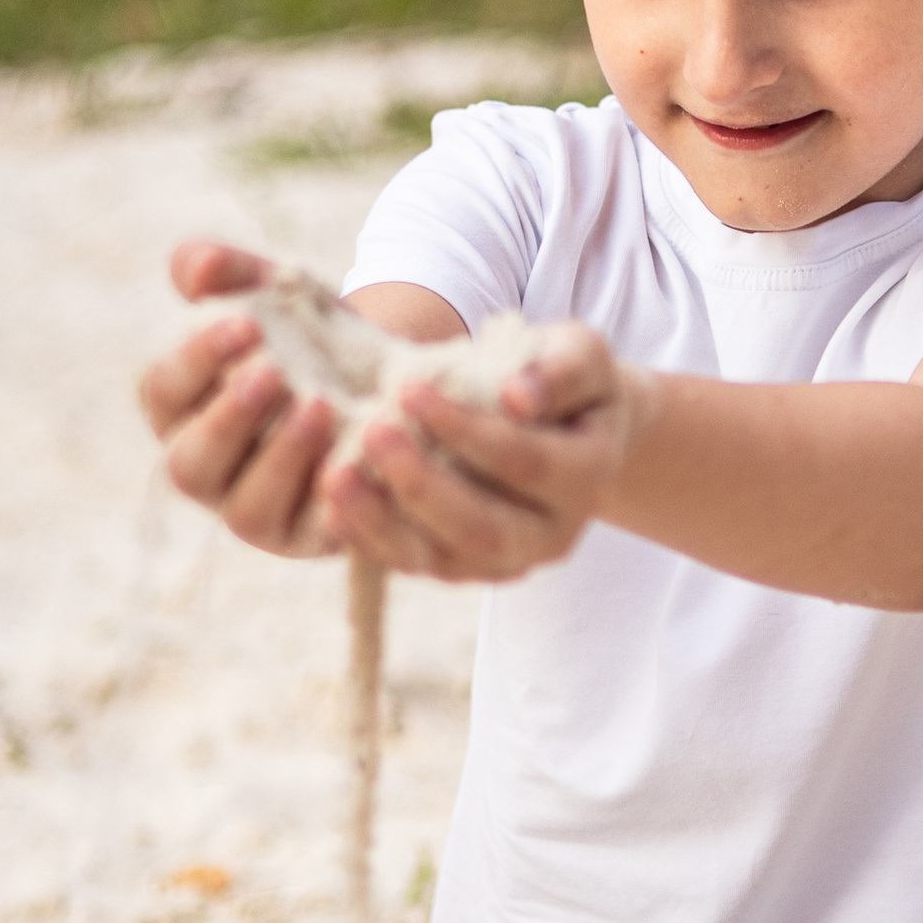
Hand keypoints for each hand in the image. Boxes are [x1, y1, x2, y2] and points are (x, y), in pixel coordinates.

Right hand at [140, 240, 341, 557]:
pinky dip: (333, 500)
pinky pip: (313, 533)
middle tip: (272, 373)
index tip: (245, 322)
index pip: (164, 388)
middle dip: (229, 418)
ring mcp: (254, 510)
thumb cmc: (312, 335)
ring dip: (282, 457)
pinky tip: (357, 459)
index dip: (196, 357)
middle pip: (190, 462)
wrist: (392, 381)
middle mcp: (207, 467)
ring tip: (323, 406)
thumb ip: (232, 270)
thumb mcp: (278, 291)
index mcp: (181, 407)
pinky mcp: (309, 536)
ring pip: (247, 509)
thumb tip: (200, 264)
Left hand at [321, 325, 637, 584]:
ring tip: (336, 474)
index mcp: (589, 479)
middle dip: (422, 485)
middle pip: (484, 529)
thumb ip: (560, 369)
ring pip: (443, 559)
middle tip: (372, 431)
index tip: (410, 389)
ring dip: (384, 521)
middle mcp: (553, 536)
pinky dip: (370, 538)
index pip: (525, 463)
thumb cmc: (564, 379)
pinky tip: (333, 502)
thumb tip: (518, 396)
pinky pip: (413, 565)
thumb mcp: (579, 354)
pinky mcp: (464, 568)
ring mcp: (507, 561)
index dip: (468, 431)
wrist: (564, 426)